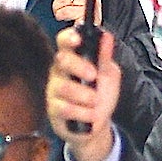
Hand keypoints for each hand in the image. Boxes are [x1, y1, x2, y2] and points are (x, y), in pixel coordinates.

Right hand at [46, 21, 119, 160]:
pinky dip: (83, 113)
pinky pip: (65, 108)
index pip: (64, 41)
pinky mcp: (53, 110)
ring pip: (64, 87)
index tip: (78, 39)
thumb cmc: (100, 95)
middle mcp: (59, 72)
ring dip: (84, 95)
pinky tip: (91, 115)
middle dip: (79, 66)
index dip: (68, 37)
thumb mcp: (108, 75)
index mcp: (72, 58)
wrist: (97, 124)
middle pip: (61, 60)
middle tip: (94, 76)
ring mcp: (53, 90)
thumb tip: (107, 36)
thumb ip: (105, 57)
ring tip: (95, 101)